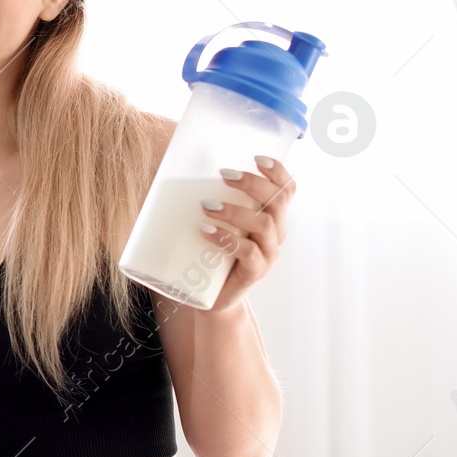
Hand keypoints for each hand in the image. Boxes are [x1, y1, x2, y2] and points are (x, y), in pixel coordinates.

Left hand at [198, 154, 295, 314]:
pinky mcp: (255, 272)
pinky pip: (248, 252)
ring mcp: (268, 254)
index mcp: (272, 218)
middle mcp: (276, 234)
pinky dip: (226, 238)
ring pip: (264, 224)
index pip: (286, 190)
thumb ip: (209, 203)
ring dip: (236, 210)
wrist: (214, 299)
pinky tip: (206, 230)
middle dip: (252, 183)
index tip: (255, 158)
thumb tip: (171, 171)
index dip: (277, 171)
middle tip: (223, 175)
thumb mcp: (218, 226)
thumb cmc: (213, 256)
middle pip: (277, 201)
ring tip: (206, 205)